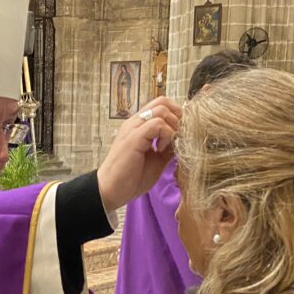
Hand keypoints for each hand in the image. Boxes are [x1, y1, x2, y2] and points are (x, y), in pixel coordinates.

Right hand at [96, 96, 180, 211]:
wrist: (111, 191)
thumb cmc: (131, 178)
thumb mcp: (157, 160)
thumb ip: (168, 147)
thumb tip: (183, 140)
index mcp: (139, 126)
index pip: (161, 105)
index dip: (176, 115)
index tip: (180, 134)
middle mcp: (135, 122)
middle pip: (163, 102)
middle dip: (178, 117)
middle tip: (178, 137)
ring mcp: (133, 128)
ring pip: (162, 110)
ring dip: (172, 126)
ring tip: (168, 146)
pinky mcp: (134, 137)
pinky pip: (157, 124)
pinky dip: (167, 135)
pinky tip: (162, 150)